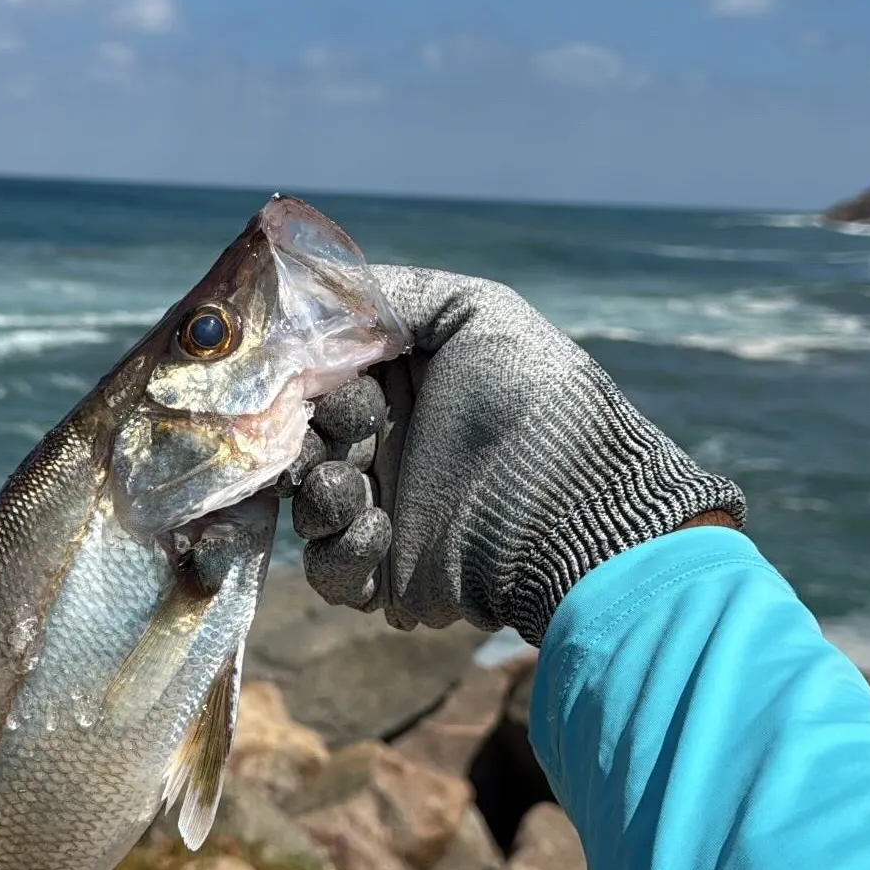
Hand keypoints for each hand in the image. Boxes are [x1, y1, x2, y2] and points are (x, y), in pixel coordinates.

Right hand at [283, 267, 744, 644]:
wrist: (572, 506)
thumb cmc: (531, 400)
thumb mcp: (475, 312)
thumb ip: (387, 295)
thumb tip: (306, 292)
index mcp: (395, 389)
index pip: (313, 384)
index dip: (300, 383)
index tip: (311, 382)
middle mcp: (382, 448)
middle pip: (297, 445)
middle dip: (302, 441)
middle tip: (341, 440)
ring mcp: (382, 514)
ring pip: (303, 508)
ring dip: (319, 494)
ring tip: (354, 487)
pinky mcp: (385, 578)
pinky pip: (328, 571)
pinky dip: (342, 551)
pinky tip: (382, 530)